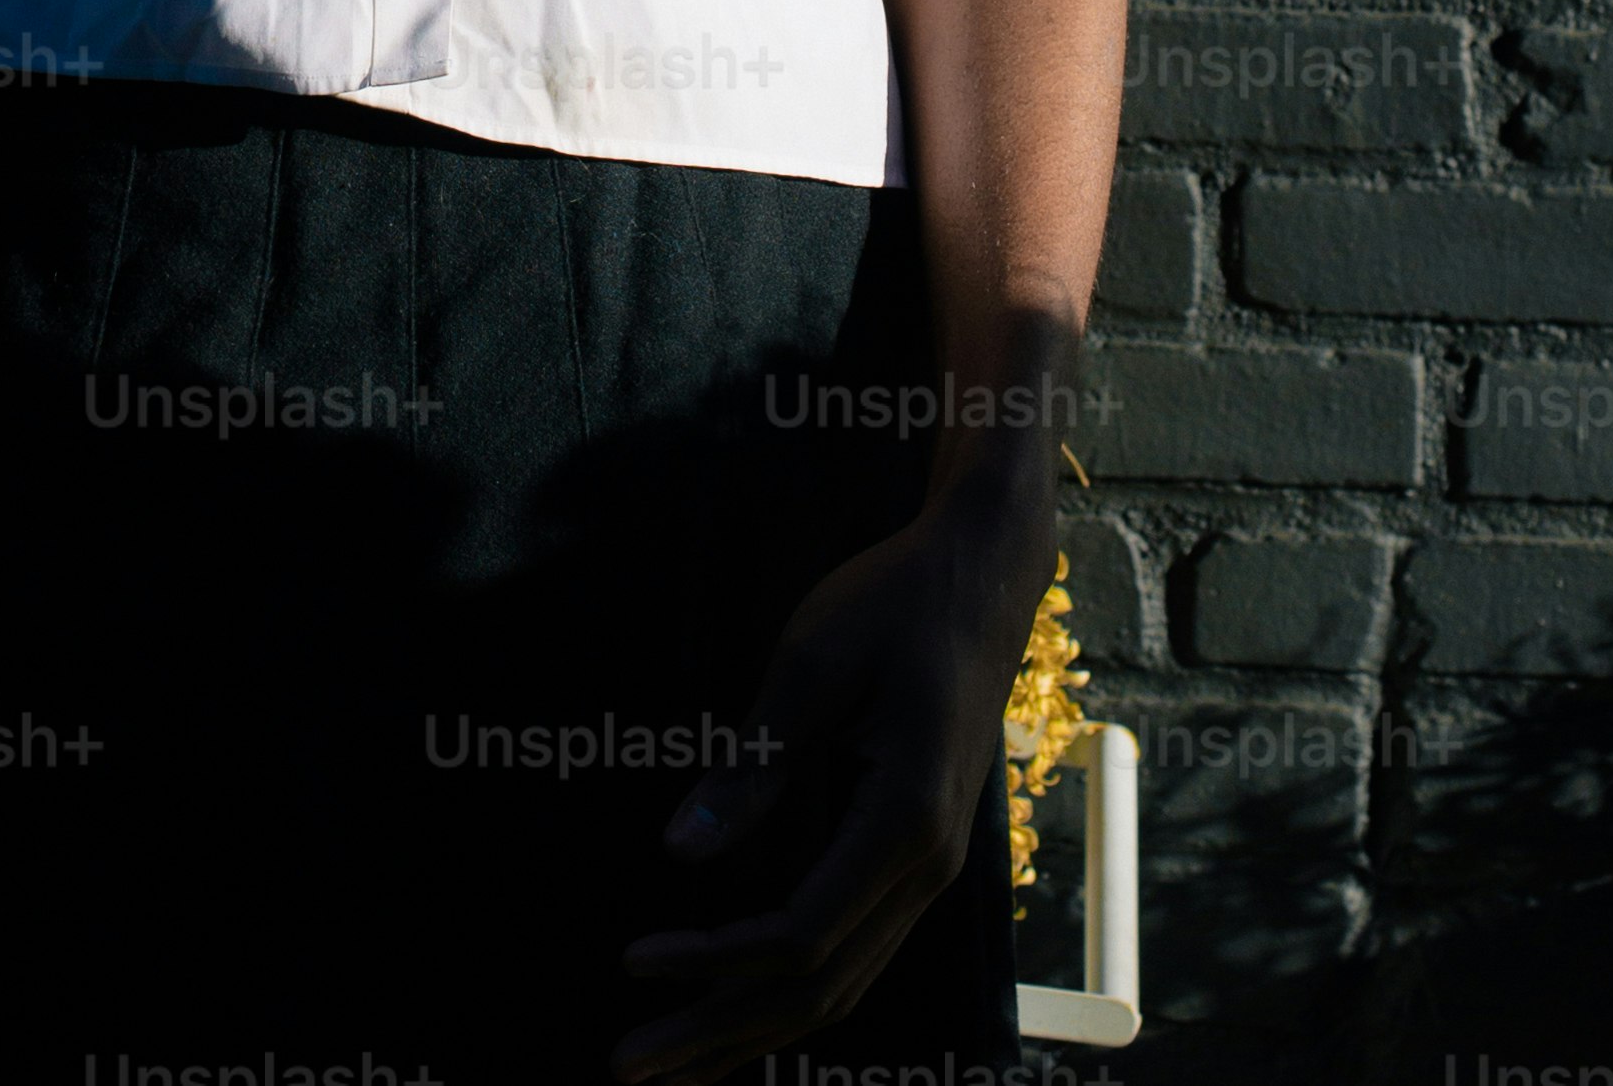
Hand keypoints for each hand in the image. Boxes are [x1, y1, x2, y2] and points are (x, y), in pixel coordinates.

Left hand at [612, 466, 1050, 1082]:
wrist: (982, 574)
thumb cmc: (895, 602)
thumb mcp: (812, 663)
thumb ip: (753, 764)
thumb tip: (681, 852)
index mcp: (906, 819)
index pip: (799, 934)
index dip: (711, 960)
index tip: (633, 960)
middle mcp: (930, 867)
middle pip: (819, 987)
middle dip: (720, 1031)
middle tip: (629, 1065)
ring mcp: (933, 870)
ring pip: (843, 986)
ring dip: (753, 1030)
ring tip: (675, 1065)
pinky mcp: (919, 858)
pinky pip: (856, 953)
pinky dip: (792, 994)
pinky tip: (742, 1008)